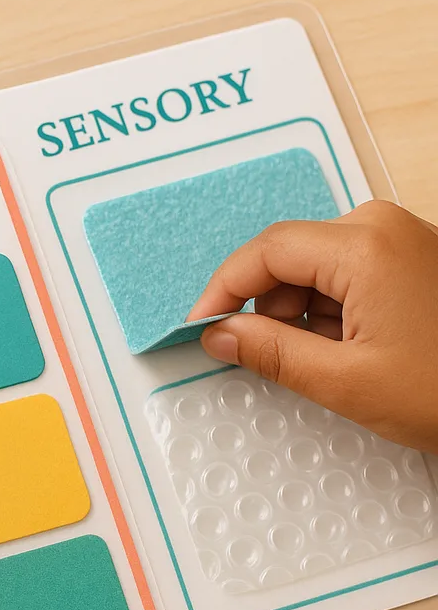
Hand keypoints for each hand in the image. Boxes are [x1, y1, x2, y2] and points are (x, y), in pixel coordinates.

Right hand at [188, 200, 437, 453]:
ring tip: (330, 361)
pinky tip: (349, 348)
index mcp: (365, 246)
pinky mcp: (407, 257)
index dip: (223, 291)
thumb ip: (271, 353)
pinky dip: (328, 311)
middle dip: (268, 308)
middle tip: (271, 358)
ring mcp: (398, 239)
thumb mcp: (346, 381)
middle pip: (287, 257)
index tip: (201, 326)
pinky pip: (343, 273)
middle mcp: (381, 227)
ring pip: (312, 268)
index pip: (265, 252)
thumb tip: (220, 334)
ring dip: (300, 314)